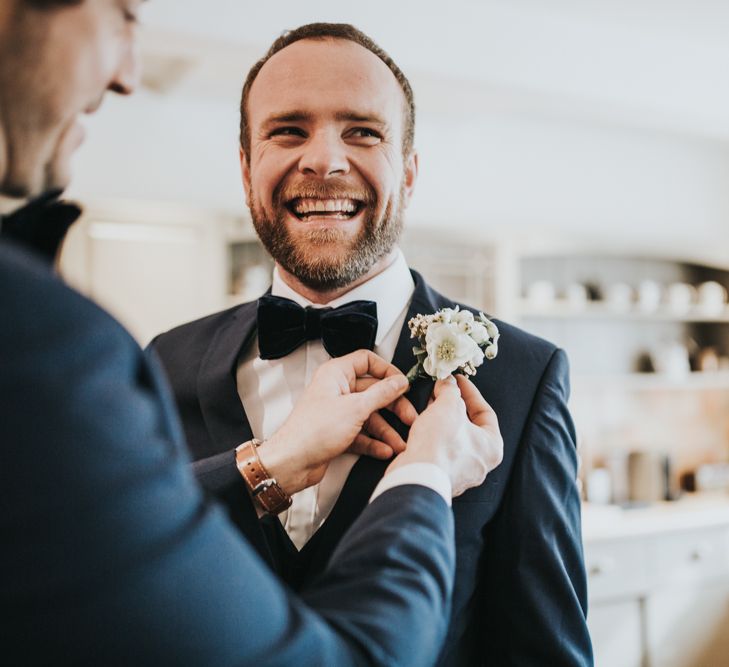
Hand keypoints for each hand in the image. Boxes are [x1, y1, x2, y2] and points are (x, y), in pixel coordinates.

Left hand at [257, 350, 415, 495]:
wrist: (292, 462)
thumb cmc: (312, 431)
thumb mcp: (355, 408)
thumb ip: (381, 393)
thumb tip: (399, 382)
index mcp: (336, 374)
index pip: (367, 361)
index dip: (387, 370)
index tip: (402, 384)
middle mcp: (336, 390)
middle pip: (373, 391)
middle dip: (393, 406)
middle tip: (409, 417)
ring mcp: (337, 412)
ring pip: (369, 416)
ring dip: (386, 430)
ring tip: (399, 443)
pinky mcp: (337, 432)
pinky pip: (362, 433)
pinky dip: (374, 442)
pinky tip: (384, 450)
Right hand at [387, 374, 502, 496]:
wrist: (417, 477)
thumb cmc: (441, 445)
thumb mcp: (449, 406)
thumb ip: (450, 390)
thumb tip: (448, 382)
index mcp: (491, 447)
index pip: (485, 412)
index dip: (470, 392)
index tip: (458, 381)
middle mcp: (479, 463)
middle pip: (468, 425)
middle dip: (453, 405)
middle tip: (441, 390)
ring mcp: (459, 472)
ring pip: (452, 438)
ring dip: (441, 419)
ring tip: (428, 403)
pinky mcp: (439, 475)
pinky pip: (438, 450)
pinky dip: (431, 435)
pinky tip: (420, 422)